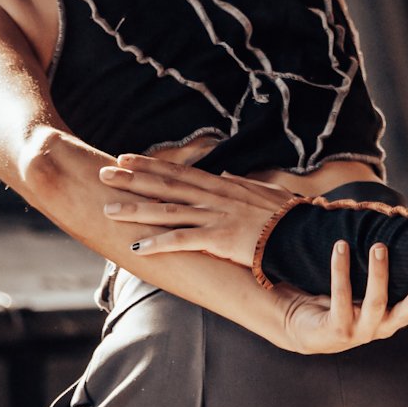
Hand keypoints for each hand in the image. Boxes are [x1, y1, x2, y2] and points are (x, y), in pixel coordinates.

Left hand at [99, 155, 296, 265]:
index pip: (180, 172)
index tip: (126, 158)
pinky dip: (158, 244)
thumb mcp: (265, 191)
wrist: (304, 233)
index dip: (151, 165)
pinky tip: (136, 248)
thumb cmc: (288, 215)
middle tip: (104, 173)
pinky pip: (183, 240)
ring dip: (136, 210)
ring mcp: (217, 216)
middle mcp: (216, 197)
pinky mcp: (220, 238)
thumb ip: (242, 183)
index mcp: (225, 186)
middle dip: (133, 180)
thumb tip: (228, 173)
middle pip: (167, 186)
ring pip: (168, 211)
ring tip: (108, 210)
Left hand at [276, 239, 407, 353]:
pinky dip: (341, 269)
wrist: (302, 327)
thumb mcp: (371, 290)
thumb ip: (393, 275)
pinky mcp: (336, 329)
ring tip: (379, 246)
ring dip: (379, 273)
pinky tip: (341, 247)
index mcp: (396, 316)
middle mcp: (383, 326)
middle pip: (406, 314)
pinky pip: (341, 296)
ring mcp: (360, 331)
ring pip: (376, 302)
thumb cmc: (343, 302)